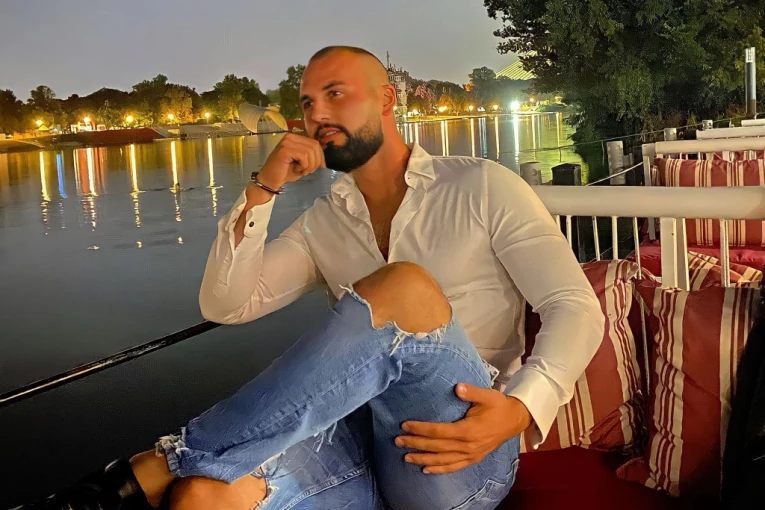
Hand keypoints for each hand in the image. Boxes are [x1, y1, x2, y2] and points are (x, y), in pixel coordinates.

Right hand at [256, 133, 325, 189]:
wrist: (270, 180)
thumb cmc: (285, 172)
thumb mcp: (302, 162)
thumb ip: (311, 156)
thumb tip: (323, 158)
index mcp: (295, 137)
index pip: (315, 143)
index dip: (321, 156)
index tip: (321, 167)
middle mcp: (290, 136)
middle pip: (314, 146)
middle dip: (316, 162)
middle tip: (308, 171)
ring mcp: (287, 142)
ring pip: (310, 151)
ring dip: (310, 165)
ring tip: (302, 171)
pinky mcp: (284, 149)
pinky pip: (303, 156)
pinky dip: (304, 166)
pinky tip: (297, 169)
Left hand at [395, 383, 530, 474]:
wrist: (514, 420)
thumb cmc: (498, 406)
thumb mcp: (487, 395)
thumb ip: (471, 392)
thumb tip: (457, 387)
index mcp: (468, 430)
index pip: (438, 431)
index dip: (420, 429)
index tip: (405, 425)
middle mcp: (467, 446)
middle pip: (436, 447)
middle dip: (415, 444)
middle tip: (398, 441)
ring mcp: (470, 455)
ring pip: (442, 460)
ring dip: (423, 459)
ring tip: (406, 457)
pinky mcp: (473, 459)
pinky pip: (454, 467)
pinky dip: (439, 470)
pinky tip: (426, 470)